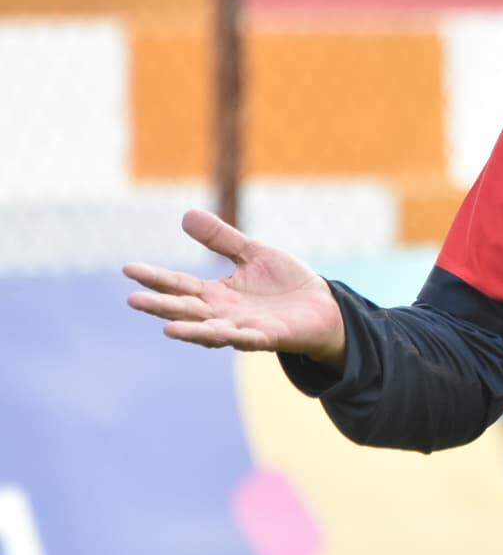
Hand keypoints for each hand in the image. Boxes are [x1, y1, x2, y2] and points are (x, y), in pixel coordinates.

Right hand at [123, 209, 345, 366]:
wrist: (323, 306)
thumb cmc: (285, 284)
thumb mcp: (252, 254)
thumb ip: (221, 240)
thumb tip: (186, 215)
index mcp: (217, 294)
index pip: (180, 285)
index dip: (155, 278)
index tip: (128, 269)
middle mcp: (224, 313)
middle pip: (188, 309)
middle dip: (162, 306)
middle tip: (132, 300)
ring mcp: (244, 327)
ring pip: (211, 330)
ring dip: (190, 330)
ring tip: (166, 327)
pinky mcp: (269, 337)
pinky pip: (249, 339)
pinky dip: (234, 337)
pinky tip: (220, 333)